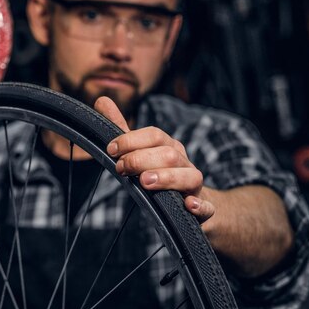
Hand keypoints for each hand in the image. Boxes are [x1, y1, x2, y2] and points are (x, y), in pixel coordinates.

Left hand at [94, 96, 214, 222]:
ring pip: (189, 176)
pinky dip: (200, 205)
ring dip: (167, 178)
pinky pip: (207, 206)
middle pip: (169, 154)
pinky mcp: (202, 208)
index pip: (155, 136)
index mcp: (169, 148)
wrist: (190, 204)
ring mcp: (195, 185)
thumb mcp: (140, 151)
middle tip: (121, 168)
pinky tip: (188, 204)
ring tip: (145, 182)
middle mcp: (184, 163)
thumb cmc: (160, 173)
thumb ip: (121, 130)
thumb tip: (101, 100)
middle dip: (142, 159)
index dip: (132, 140)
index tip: (111, 149)